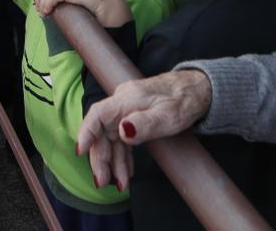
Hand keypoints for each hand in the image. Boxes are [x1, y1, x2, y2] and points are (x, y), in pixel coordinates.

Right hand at [77, 70, 213, 190]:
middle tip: (103, 182)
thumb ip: (145, 123)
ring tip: (120, 184)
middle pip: (102, 132)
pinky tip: (126, 172)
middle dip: (100, 158)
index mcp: (127, 99)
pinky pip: (122, 141)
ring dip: (113, 163)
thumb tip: (122, 132)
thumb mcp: (169, 115)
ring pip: (111, 140)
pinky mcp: (132, 119)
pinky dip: (123, 158)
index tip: (80, 151)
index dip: (86, 132)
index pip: (98, 114)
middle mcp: (122, 105)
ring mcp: (126, 112)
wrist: (196, 90)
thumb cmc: (184, 100)